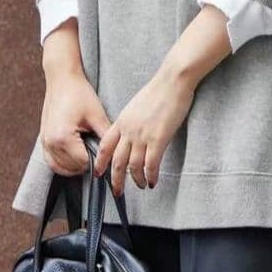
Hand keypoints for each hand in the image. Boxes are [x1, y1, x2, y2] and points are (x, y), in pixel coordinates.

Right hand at [39, 65, 112, 175]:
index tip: (105, 153)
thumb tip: (115, 152)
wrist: (62, 80)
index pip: (83, 163)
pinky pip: (51, 162)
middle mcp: (50, 143)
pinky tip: (75, 157)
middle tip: (99, 153)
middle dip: (86, 164)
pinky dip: (63, 164)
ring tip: (89, 155)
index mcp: (63, 137)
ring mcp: (44, 142)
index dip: (97, 161)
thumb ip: (105, 136)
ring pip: (60, 168)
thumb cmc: (79, 94)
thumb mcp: (97, 115)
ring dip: (75, 167)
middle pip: (72, 168)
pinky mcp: (43, 139)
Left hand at [93, 64, 196, 194]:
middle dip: (115, 179)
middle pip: (116, 161)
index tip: (99, 173)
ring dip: (136, 179)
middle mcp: (128, 130)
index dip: (100, 162)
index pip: (105, 146)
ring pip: (133, 166)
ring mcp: (142, 135)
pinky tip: (153, 181)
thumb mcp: (137, 105)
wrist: (172, 81)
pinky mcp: (158, 139)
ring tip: (141, 185)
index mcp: (122, 121)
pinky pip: (151, 164)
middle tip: (117, 191)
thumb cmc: (159, 89)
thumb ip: (132, 120)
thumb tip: (132, 132)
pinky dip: (151, 175)